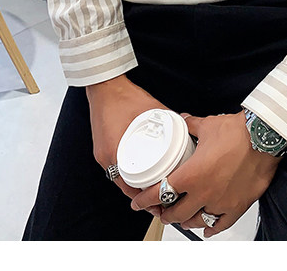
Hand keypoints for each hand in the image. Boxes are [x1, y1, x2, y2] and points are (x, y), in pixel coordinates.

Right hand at [85, 74, 167, 218]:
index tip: (157, 202)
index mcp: (114, 151)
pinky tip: (140, 170)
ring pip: (119, 176)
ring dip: (134, 183)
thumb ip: (168, 120)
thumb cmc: (124, 95)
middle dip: (141, 194)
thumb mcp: (152, 109)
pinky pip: (115, 165)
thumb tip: (185, 128)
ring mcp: (101, 152)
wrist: (104, 84)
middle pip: (124, 184)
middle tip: (159, 199)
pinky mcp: (101, 147)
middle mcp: (105, 156)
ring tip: (151, 187)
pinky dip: (128, 171)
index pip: (128, 185)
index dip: (144, 196)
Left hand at [129, 110, 282, 237]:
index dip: (145, 200)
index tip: (138, 203)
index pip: (161, 193)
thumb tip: (184, 121)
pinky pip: (221, 226)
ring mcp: (220, 202)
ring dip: (186, 222)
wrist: (264, 139)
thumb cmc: (238, 133)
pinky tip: (206, 231)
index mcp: (191, 174)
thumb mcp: (208, 125)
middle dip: (165, 213)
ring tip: (181, 218)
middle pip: (176, 213)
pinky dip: (211, 230)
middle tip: (160, 211)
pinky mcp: (237, 206)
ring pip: (196, 222)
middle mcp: (203, 193)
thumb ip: (192, 126)